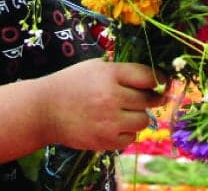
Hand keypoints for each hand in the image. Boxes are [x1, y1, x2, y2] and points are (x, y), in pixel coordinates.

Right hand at [39, 60, 168, 150]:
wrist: (44, 111)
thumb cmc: (72, 84)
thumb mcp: (96, 66)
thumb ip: (123, 70)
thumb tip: (155, 76)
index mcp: (110, 74)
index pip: (148, 77)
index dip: (160, 79)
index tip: (163, 82)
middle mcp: (111, 97)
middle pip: (149, 99)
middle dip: (151, 98)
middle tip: (148, 97)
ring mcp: (109, 121)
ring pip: (143, 120)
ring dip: (139, 116)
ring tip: (125, 111)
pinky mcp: (105, 140)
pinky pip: (131, 137)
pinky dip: (127, 132)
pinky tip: (114, 124)